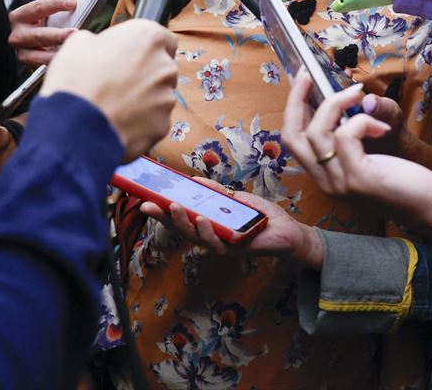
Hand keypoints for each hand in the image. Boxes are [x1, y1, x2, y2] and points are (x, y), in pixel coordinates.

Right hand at [8, 0, 77, 66]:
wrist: (30, 44)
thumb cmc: (41, 22)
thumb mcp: (46, 7)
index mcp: (21, 15)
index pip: (37, 7)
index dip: (55, 4)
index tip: (72, 1)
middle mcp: (17, 34)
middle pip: (38, 35)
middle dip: (57, 34)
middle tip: (75, 32)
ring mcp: (21, 51)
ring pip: (37, 55)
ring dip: (56, 52)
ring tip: (72, 49)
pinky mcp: (27, 65)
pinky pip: (40, 66)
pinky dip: (54, 63)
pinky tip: (66, 60)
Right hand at [39, 19, 177, 159]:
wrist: (74, 127)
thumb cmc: (76, 81)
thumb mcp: (77, 43)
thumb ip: (97, 39)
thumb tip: (96, 44)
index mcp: (149, 38)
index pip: (163, 39)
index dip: (146, 48)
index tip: (131, 56)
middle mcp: (165, 66)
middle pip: (162, 69)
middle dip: (145, 75)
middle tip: (117, 82)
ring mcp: (166, 98)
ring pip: (159, 96)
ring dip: (143, 99)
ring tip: (114, 105)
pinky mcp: (162, 125)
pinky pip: (154, 121)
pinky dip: (140, 122)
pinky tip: (118, 122)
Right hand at [140, 177, 325, 267]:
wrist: (288, 232)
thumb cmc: (260, 217)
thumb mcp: (235, 198)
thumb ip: (216, 191)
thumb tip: (194, 180)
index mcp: (208, 224)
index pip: (180, 218)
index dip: (162, 211)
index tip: (144, 199)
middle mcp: (211, 237)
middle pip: (182, 229)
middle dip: (163, 217)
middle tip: (147, 205)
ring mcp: (223, 245)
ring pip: (196, 238)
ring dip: (184, 222)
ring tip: (175, 207)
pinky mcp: (237, 250)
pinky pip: (219, 244)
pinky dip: (209, 231)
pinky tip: (203, 220)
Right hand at [282, 72, 431, 260]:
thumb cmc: (408, 181)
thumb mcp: (374, 155)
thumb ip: (354, 134)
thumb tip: (346, 99)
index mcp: (327, 176)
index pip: (293, 141)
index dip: (293, 108)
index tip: (302, 82)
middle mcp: (327, 182)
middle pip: (292, 136)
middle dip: (296, 100)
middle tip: (308, 75)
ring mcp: (340, 183)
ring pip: (317, 132)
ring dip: (335, 104)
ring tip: (358, 95)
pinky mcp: (358, 179)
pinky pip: (345, 136)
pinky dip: (363, 121)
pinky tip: (381, 128)